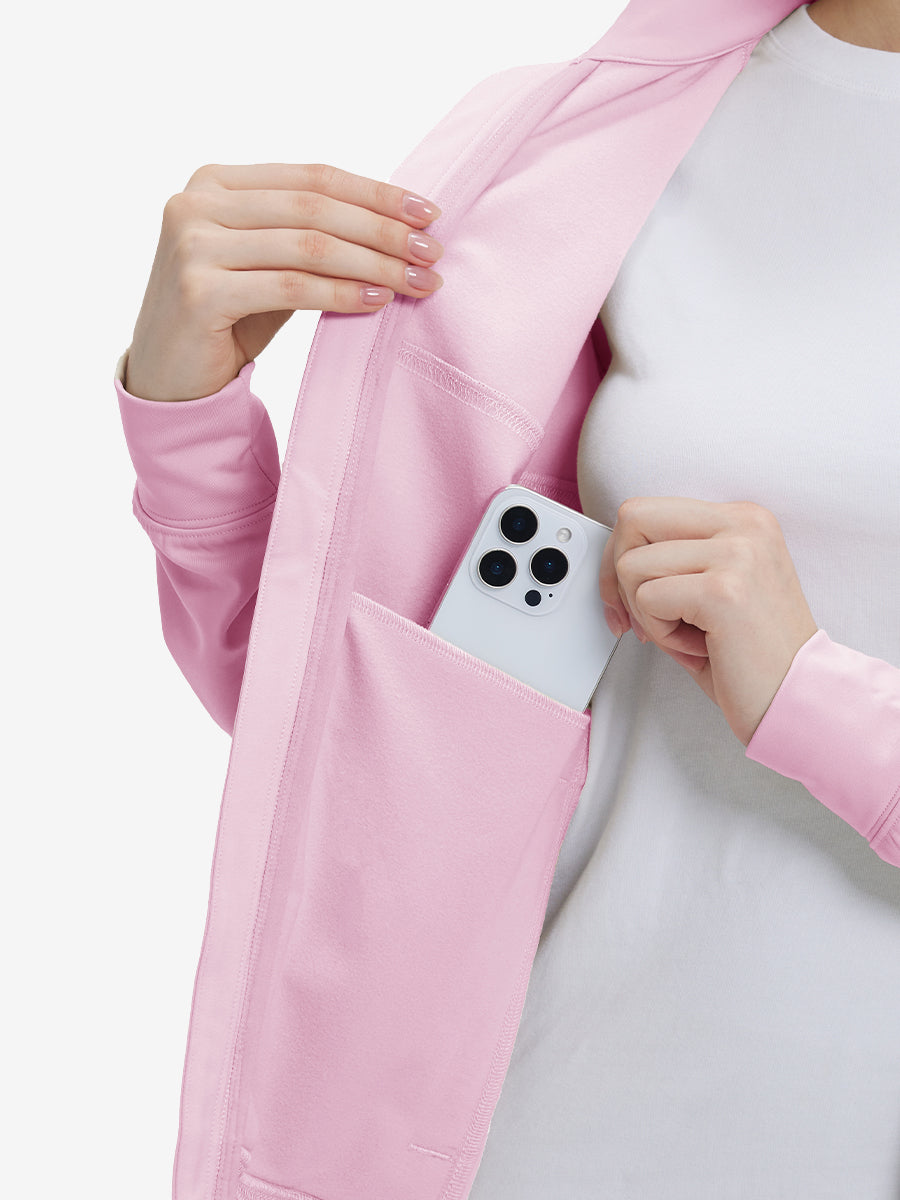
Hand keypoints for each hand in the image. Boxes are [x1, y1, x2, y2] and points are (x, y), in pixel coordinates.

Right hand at [125, 162, 444, 401]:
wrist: (171, 377)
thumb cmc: (229, 317)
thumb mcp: (268, 263)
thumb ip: (311, 235)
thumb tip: (399, 227)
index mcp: (215, 182)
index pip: (313, 177)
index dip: (375, 192)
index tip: (428, 213)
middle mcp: (196, 202)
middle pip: (315, 208)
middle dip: (384, 230)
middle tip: (433, 252)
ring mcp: (192, 244)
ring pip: (308, 246)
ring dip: (374, 264)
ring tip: (418, 282)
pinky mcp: (198, 291)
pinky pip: (290, 288)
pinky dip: (340, 294)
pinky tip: (378, 301)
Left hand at [599, 497, 818, 745]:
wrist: (798, 697)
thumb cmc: (751, 653)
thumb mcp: (714, 586)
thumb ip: (675, 558)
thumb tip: (614, 556)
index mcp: (742, 518)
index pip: (647, 510)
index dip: (622, 555)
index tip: (627, 599)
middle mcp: (744, 525)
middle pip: (632, 520)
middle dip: (618, 576)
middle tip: (642, 618)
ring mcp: (737, 553)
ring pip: (632, 565)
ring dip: (646, 612)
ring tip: (689, 634)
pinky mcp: (723, 590)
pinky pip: (647, 599)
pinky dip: (661, 634)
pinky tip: (699, 647)